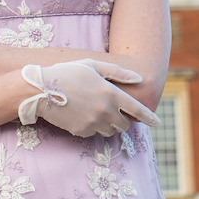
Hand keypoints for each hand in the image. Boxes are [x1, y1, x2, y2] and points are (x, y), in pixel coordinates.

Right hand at [17, 59, 159, 137]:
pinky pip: (93, 133)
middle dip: (122, 120)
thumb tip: (139, 77)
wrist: (40, 89)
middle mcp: (106, 110)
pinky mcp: (81, 131)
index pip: (137, 110)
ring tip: (93, 111)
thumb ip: (118, 72)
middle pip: (124, 125)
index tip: (157, 122)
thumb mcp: (92, 65)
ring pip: (110, 131)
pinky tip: (80, 115)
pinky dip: (91, 127)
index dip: (150, 117)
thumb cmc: (67, 73)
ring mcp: (93, 122)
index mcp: (111, 93)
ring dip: (107, 125)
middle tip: (112, 111)